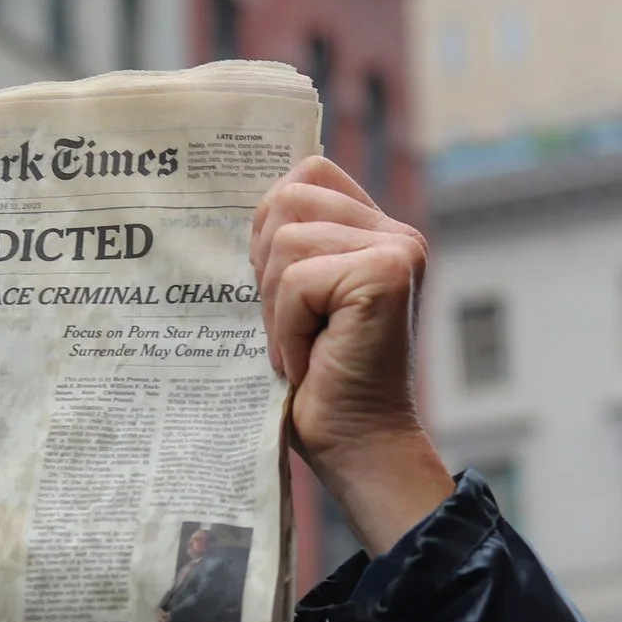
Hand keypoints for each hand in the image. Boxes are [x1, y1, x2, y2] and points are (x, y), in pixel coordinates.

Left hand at [252, 159, 453, 552]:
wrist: (354, 447)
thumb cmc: (318, 384)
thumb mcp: (292, 301)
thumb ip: (283, 247)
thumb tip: (223, 201)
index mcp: (376, 231)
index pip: (308, 173)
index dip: (272, 222)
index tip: (277, 285)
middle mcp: (397, 233)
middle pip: (288, 199)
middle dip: (268, 270)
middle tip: (291, 328)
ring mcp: (398, 250)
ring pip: (288, 241)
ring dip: (277, 306)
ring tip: (301, 347)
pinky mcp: (386, 275)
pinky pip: (297, 280)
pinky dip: (288, 328)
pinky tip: (309, 361)